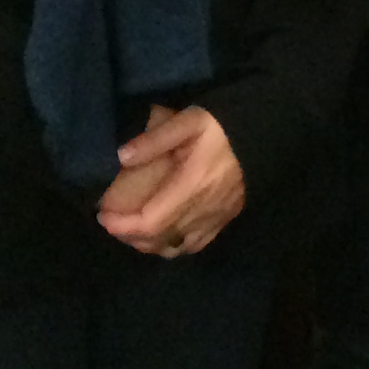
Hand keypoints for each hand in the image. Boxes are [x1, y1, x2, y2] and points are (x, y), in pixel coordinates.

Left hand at [97, 105, 245, 257]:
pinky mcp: (226, 218)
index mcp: (192, 186)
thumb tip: (121, 156)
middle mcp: (204, 209)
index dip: (122, 225)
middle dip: (129, 235)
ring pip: (175, 247)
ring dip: (149, 244)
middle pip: (158, 239)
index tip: (103, 215)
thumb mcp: (190, 121)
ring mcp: (217, 217)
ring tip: (134, 230)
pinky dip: (173, 245)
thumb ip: (156, 139)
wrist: (266, 133)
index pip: (150, 222)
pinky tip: (165, 234)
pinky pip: (195, 245)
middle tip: (112, 220)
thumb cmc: (224, 127)